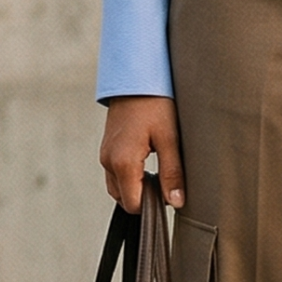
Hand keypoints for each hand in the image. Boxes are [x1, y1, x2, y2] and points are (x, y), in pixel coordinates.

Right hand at [99, 96, 184, 213]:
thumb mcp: (170, 138)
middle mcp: (109, 162)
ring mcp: (105, 155)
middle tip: (166, 181)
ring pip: (118, 188)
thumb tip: (176, 202)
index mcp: (123, 162)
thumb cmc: (155, 103)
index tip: (169, 193)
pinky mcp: (107, 148)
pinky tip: (148, 163)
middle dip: (144, 198)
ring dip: (136, 188)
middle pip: (124, 199)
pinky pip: (115, 174)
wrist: (136, 77)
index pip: (133, 205)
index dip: (153, 205)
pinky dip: (130, 177)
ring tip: (158, 172)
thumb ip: (172, 173)